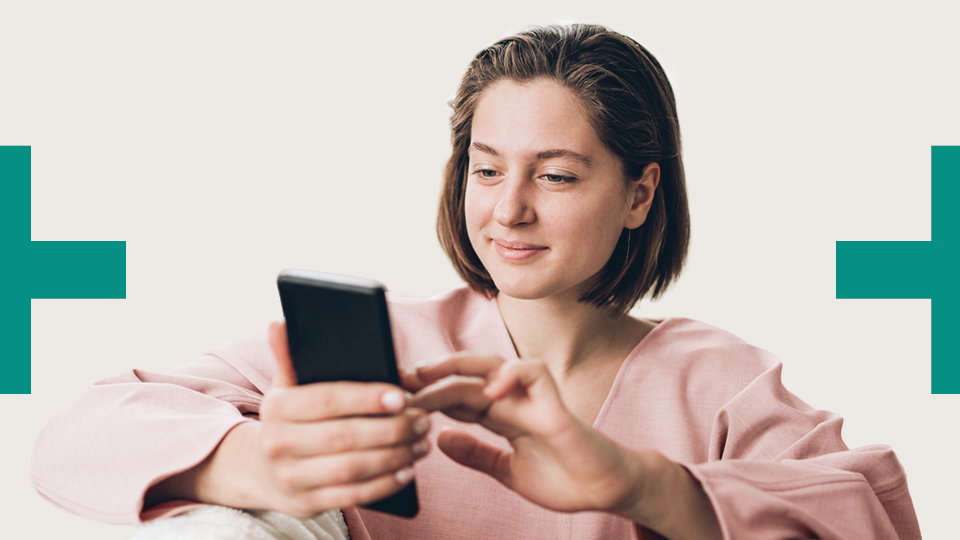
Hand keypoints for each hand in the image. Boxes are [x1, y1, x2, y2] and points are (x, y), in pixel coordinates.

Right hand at [251, 321, 431, 516]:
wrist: (260, 470)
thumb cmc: (289, 419)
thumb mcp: (285, 387)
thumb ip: (289, 357)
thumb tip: (280, 323)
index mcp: (277, 408)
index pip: (327, 400)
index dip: (366, 398)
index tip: (402, 396)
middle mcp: (278, 445)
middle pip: (345, 437)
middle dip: (391, 429)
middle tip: (424, 419)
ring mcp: (291, 478)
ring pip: (352, 469)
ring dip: (394, 456)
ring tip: (422, 442)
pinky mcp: (306, 504)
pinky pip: (352, 496)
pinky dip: (384, 484)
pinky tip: (407, 470)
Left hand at [410, 353, 641, 513]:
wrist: (606, 491)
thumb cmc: (564, 479)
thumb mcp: (507, 472)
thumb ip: (477, 455)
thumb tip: (440, 439)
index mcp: (501, 415)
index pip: (457, 395)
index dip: (427, 395)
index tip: (395, 400)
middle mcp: (514, 400)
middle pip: (467, 374)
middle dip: (432, 374)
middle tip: (397, 380)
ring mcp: (534, 399)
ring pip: (492, 365)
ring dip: (457, 367)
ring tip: (427, 376)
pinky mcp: (555, 405)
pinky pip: (533, 373)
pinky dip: (510, 375)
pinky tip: (486, 391)